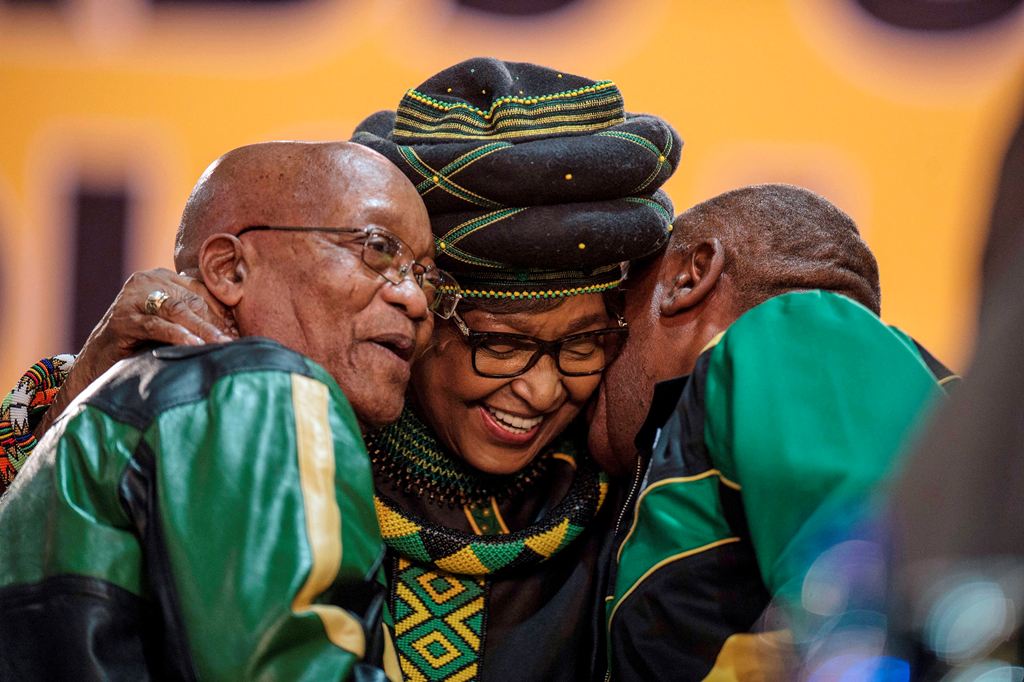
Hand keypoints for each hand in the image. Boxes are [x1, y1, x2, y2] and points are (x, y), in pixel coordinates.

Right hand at [34, 269, 236, 436]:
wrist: (96, 368)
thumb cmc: (142, 349)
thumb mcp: (174, 330)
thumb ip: (199, 322)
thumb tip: (239, 331)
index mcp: (163, 278)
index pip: (202, 292)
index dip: (224, 313)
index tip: (243, 333)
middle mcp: (147, 280)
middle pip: (193, 300)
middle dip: (217, 323)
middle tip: (238, 343)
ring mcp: (132, 298)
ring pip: (178, 310)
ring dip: (204, 330)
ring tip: (224, 345)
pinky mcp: (121, 319)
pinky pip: (156, 325)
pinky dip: (177, 335)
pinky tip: (195, 346)